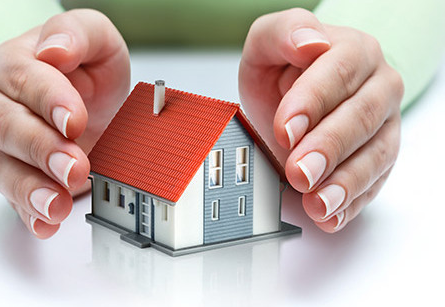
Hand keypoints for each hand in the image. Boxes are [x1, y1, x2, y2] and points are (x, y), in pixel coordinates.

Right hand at [0, 9, 129, 237]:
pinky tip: (46, 223)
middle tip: (75, 166)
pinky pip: (13, 197)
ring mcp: (3, 144)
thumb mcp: (97, 40)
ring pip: (3, 167)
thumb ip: (77, 34)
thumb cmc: (88, 71)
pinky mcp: (16, 174)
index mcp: (15, 64)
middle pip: (8, 127)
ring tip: (57, 205)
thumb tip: (55, 49)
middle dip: (42, 149)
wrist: (90, 100)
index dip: (48, 100)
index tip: (73, 120)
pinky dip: (29, 214)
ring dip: (31, 189)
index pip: (24, 79)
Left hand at [239, 8, 402, 231]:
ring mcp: (384, 125)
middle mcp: (377, 86)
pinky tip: (330, 215)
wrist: (297, 94)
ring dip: (344, 183)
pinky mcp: (379, 156)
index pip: (338, 73)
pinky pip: (374, 182)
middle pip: (360, 118)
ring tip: (316, 202)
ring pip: (375, 155)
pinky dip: (351, 202)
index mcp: (352, 51)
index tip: (286, 128)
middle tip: (299, 171)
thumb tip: (309, 42)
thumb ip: (283, 33)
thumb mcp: (268, 44)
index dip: (312, 102)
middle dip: (327, 148)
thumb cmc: (284, 70)